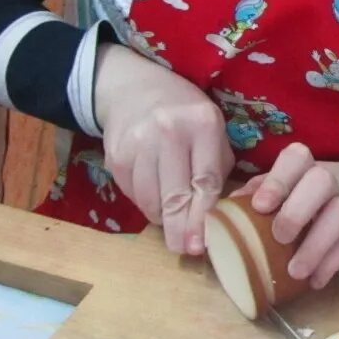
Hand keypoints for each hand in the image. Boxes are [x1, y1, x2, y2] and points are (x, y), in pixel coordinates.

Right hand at [93, 45, 231, 255]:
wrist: (134, 88)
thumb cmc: (185, 112)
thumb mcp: (213, 127)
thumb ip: (218, 165)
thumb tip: (222, 213)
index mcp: (202, 124)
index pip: (205, 181)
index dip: (204, 217)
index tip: (204, 244)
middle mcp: (168, 131)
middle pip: (175, 195)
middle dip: (180, 229)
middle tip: (186, 250)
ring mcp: (138, 143)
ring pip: (151, 199)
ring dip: (163, 219)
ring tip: (172, 226)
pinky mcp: (116, 155)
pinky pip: (132, 194)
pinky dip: (146, 205)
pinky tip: (155, 203)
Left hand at [242, 146, 338, 290]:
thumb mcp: (312, 184)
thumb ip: (276, 190)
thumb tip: (232, 206)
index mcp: (314, 168)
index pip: (296, 158)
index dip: (276, 179)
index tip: (260, 205)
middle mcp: (337, 181)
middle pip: (319, 181)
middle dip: (294, 210)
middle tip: (278, 236)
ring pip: (338, 216)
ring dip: (312, 247)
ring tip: (295, 272)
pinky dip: (330, 266)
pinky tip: (316, 280)